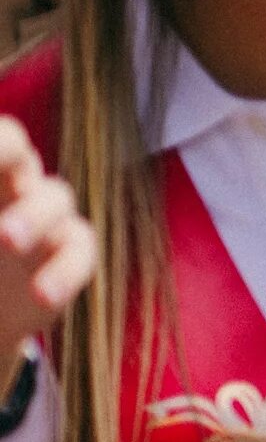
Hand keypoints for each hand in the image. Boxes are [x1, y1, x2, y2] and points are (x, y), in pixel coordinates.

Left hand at [0, 113, 88, 349]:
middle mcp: (7, 180)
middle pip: (16, 146)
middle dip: (0, 152)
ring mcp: (43, 215)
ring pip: (56, 196)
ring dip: (32, 215)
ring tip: (6, 240)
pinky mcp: (67, 254)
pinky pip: (81, 252)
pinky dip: (64, 272)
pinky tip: (40, 295)